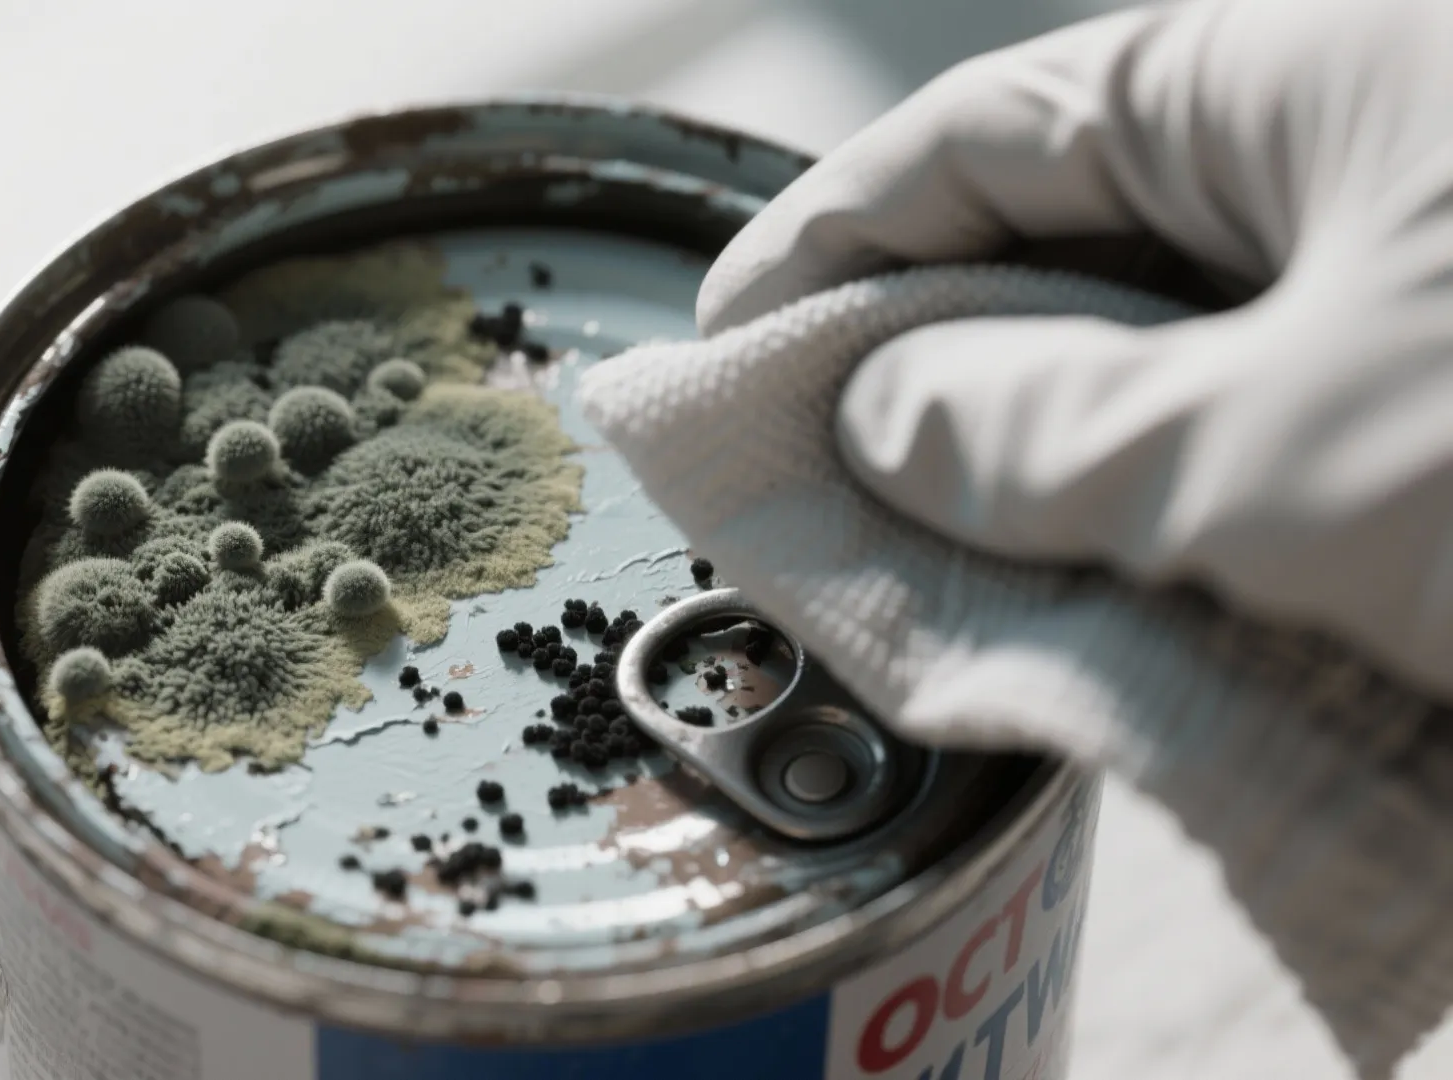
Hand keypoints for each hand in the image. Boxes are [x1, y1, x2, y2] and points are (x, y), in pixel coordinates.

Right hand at [700, 0, 1452, 700]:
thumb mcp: (1289, 457)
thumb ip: (1045, 434)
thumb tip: (886, 421)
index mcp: (1305, 73)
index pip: (983, 132)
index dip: (824, 241)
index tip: (723, 341)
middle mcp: (1359, 137)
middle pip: (1066, 234)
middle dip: (932, 359)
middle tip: (814, 473)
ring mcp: (1420, 259)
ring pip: (1168, 340)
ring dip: (1052, 450)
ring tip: (941, 552)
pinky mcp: (1445, 385)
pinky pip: (1267, 418)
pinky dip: (1174, 496)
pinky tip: (1110, 577)